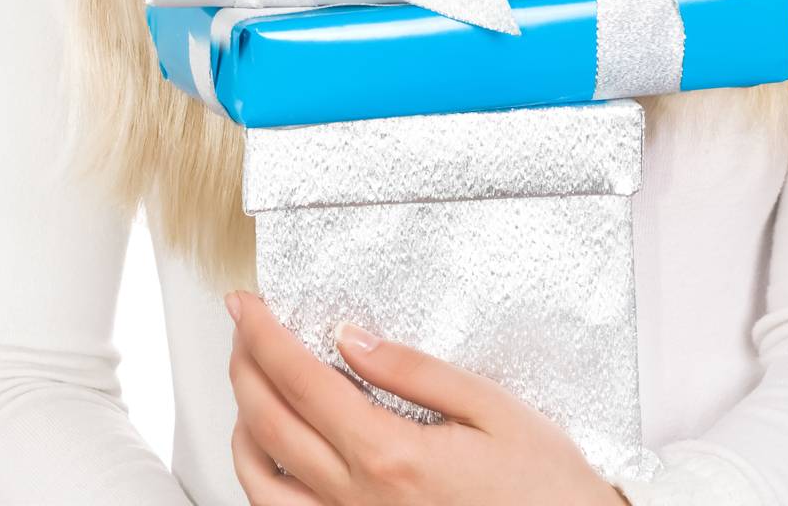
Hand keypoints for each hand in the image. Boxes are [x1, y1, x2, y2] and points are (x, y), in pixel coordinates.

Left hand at [225, 290, 625, 504]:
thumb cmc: (546, 490)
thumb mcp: (492, 410)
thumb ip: (413, 370)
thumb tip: (350, 338)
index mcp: (390, 455)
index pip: (298, 380)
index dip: (260, 333)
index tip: (244, 301)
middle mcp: (357, 502)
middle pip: (266, 423)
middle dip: (242, 363)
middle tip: (242, 326)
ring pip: (259, 481)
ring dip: (241, 423)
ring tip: (250, 384)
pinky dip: (260, 481)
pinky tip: (272, 455)